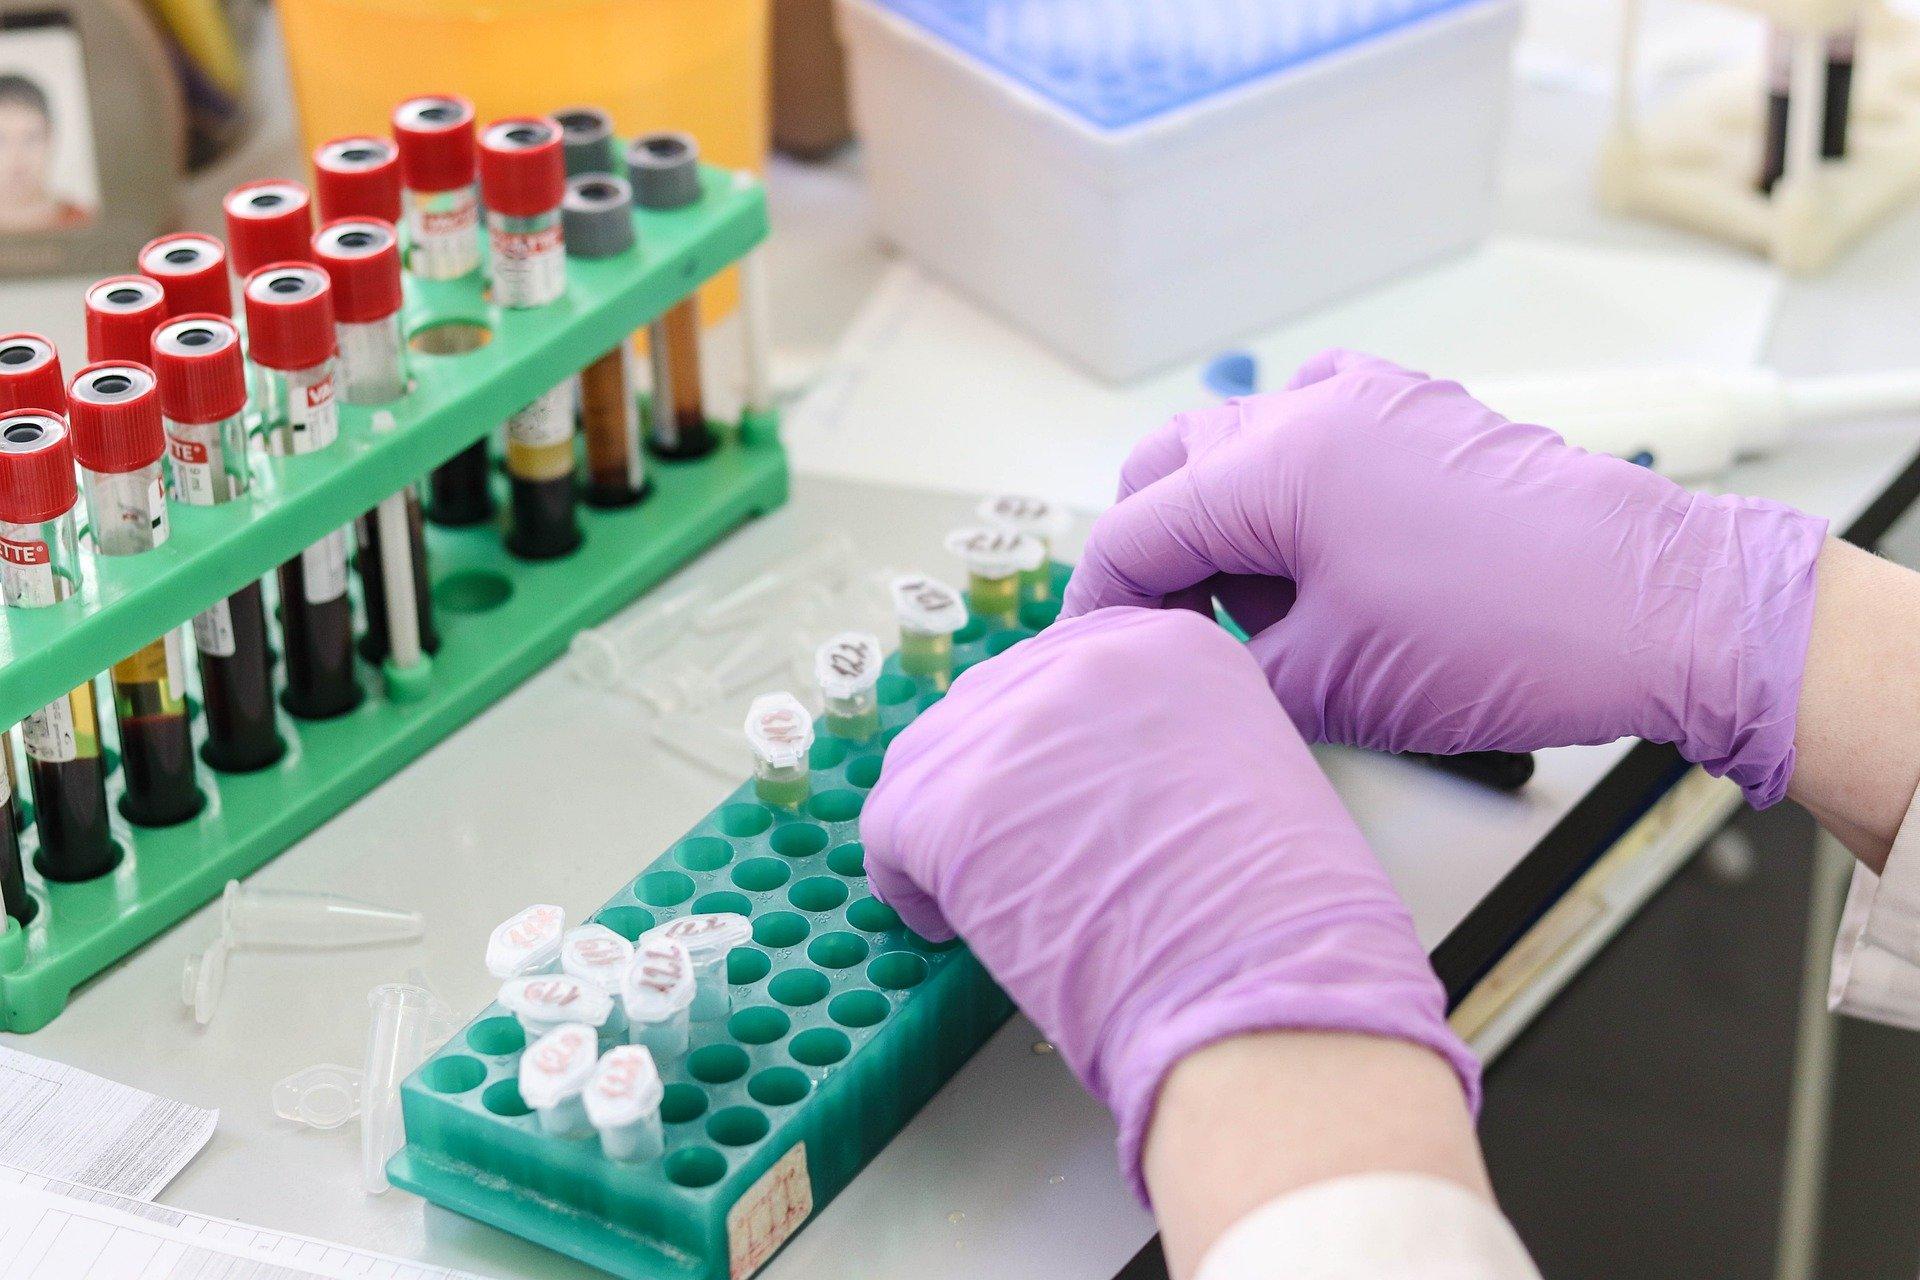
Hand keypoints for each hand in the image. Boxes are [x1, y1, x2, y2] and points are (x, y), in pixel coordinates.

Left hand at [858, 606, 1476, 1196]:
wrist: (1267, 985)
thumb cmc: (1277, 920)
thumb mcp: (1244, 773)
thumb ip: (1163, 745)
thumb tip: (1082, 784)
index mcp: (1168, 642)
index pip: (1063, 668)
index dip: (1044, 745)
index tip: (1047, 800)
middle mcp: (1083, 659)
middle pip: (988, 704)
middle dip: (991, 783)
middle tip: (1012, 858)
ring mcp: (1009, 723)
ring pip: (928, 760)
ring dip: (946, 827)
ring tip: (978, 900)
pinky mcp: (949, 800)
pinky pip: (889, 829)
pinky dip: (908, 884)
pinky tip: (950, 927)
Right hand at [1061, 350, 1829, 805]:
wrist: (1656, 612)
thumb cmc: (1503, 641)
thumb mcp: (1328, 684)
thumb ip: (1227, 668)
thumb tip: (1190, 668)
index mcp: (1269, 467)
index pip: (1134, 532)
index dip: (1099, 607)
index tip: (1092, 659)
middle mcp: (1309, 409)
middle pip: (1172, 470)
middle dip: (1154, 551)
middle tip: (1174, 634)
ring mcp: (1372, 400)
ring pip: (1241, 443)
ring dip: (1223, 518)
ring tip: (1269, 610)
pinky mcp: (1424, 413)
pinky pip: (1317, 425)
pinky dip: (1292, 481)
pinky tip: (1323, 544)